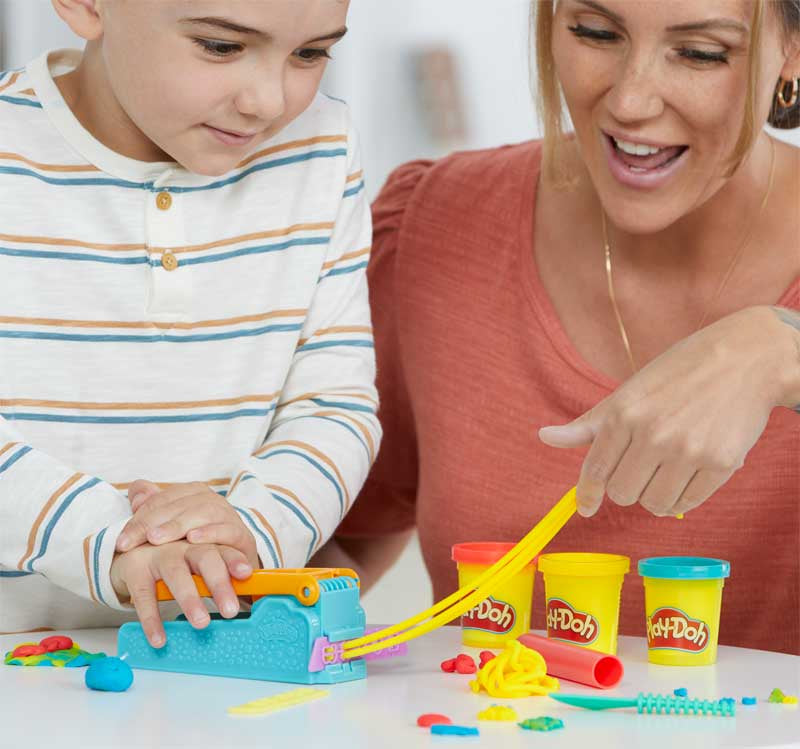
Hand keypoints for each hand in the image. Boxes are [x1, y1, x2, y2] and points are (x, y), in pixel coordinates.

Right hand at [110, 539, 251, 647]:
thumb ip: (219, 577)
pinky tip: (159, 639)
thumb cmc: (174, 560)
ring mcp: (160, 555)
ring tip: (201, 623)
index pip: (225, 549)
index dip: (235, 560)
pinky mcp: (136, 569)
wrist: (129, 548)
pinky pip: (144, 596)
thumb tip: (247, 604)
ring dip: (190, 600)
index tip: (247, 574)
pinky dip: (151, 619)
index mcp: (204, 544)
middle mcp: (184, 546)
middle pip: (206, 558)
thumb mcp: (197, 563)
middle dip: (219, 583)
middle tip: (230, 610)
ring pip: (177, 575)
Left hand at [115, 480, 258, 567]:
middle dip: (153, 523)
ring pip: (203, 512)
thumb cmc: (199, 548)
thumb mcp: (172, 531)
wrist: (232, 569)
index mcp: (193, 494)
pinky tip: (193, 539)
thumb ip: (153, 510)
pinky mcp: (243, 536)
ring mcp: (229, 517)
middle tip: (132, 542)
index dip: (139, 519)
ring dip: (178, 525)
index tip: (121, 542)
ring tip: (157, 539)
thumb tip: (136, 495)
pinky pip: (228, 529)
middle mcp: (212, 501)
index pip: (161, 500)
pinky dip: (211, 532)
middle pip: (180, 504)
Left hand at [538, 307, 794, 517]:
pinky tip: (686, 474)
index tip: (585, 507)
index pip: (595, 469)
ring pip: (653, 504)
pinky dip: (682, 497)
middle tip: (641, 467)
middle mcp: (652, 433)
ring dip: (655, 495)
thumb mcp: (628, 392)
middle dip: (626, 486)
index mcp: (624, 413)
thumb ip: (588, 424)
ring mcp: (688, 450)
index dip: (587, 493)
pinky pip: (687, 503)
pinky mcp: (722, 463)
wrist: (745, 358)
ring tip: (666, 470)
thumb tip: (544, 437)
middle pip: (622, 493)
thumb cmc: (678, 373)